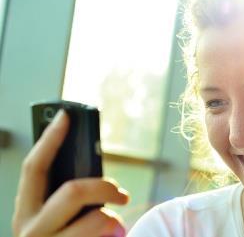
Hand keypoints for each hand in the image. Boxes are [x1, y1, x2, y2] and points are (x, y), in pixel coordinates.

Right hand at [12, 110, 129, 236]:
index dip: (49, 138)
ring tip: (115, 227)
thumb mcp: (55, 220)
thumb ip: (65, 198)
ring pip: (98, 220)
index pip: (34, 167)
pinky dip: (115, 236)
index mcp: (25, 213)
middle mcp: (30, 231)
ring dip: (114, 221)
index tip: (66, 115)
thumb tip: (94, 174)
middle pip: (74, 191)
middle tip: (122, 193)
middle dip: (105, 186)